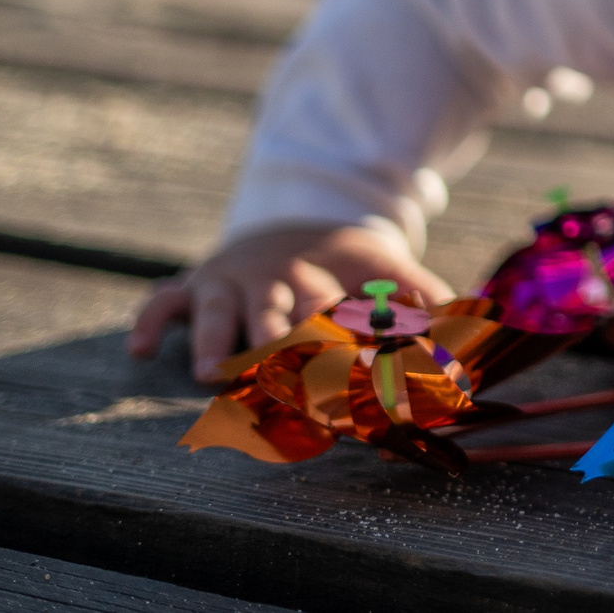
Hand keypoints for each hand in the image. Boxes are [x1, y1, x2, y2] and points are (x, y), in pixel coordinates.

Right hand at [126, 223, 451, 380]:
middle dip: (287, 354)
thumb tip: (474, 322)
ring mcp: (237, 279)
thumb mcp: (390, 270)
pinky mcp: (198, 282)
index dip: (362, 349)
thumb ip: (428, 297)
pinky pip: (166, 298)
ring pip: (225, 309)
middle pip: (285, 317)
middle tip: (289, 391)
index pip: (348, 312)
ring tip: (209, 371)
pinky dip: (149, 320)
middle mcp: (283, 276)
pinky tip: (139, 350)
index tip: (372, 386)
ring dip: (217, 338)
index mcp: (334, 274)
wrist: (293, 223)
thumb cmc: (346, 266)